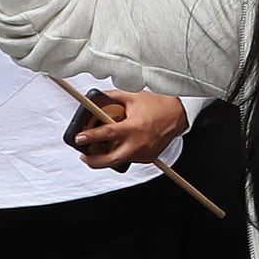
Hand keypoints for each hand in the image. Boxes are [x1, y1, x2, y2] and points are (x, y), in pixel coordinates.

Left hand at [71, 89, 187, 168]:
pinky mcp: (148, 157)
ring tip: (99, 150)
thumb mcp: (133, 97)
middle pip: (111, 160)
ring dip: (107, 157)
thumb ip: (113, 98)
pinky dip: (122, 154)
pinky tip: (120, 146)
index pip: (107, 134)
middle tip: (84, 155)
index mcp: (134, 127)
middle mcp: (138, 143)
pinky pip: (130, 159)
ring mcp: (143, 153)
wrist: (178, 114)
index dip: (90, 137)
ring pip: (120, 161)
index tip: (79, 138)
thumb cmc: (159, 106)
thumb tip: (97, 100)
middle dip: (94, 161)